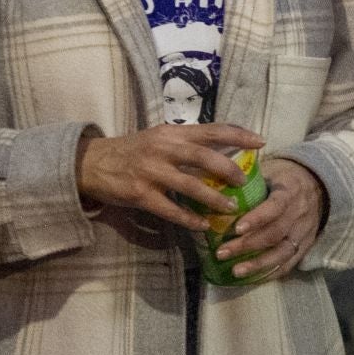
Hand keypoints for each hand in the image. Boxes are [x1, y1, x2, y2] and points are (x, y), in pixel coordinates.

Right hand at [77, 122, 264, 232]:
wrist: (92, 163)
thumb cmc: (134, 149)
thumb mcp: (160, 137)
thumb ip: (187, 142)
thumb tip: (223, 149)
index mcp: (173, 132)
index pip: (212, 129)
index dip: (239, 134)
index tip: (261, 141)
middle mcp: (164, 148)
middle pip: (205, 156)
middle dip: (229, 169)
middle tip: (245, 181)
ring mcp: (151, 172)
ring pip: (190, 185)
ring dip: (214, 198)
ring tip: (231, 208)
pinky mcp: (140, 194)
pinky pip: (170, 209)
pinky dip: (189, 218)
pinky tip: (203, 225)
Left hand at [216, 158, 325, 280]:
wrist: (317, 185)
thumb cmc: (284, 178)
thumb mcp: (271, 171)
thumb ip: (249, 181)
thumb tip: (216, 188)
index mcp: (290, 191)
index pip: (276, 206)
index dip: (257, 218)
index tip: (236, 228)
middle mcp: (299, 213)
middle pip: (275, 233)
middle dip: (247, 245)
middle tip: (221, 252)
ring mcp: (304, 231)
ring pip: (283, 252)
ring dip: (258, 264)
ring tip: (235, 271)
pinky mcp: (305, 245)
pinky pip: (289, 263)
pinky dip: (271, 273)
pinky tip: (252, 279)